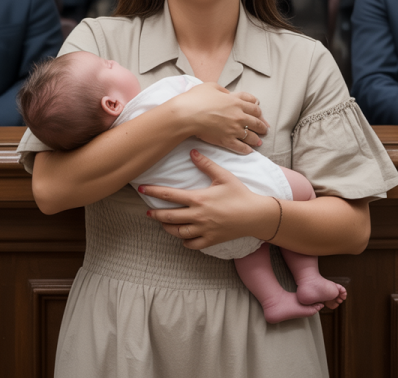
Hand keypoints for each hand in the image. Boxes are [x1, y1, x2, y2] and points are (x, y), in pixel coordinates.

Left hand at [141, 149, 275, 248]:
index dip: (153, 192)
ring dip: (168, 228)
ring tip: (163, 223)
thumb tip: (192, 152)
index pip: (170, 195)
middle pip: (169, 217)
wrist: (255, 215)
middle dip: (156, 214)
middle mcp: (198, 216)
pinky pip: (192, 244)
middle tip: (148, 212)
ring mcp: (204, 230)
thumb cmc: (239, 194)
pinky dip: (185, 241)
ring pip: (178, 232)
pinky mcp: (211, 240)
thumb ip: (206, 164)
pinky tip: (183, 236)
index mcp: (199, 199)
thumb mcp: (223, 176)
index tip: (142, 190)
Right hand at [171, 83, 268, 153]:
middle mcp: (238, 115)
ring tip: (258, 142)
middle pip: (256, 121)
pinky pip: (240, 147)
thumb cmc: (197, 98)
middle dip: (262, 125)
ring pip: (250, 135)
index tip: (259, 112)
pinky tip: (248, 151)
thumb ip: (223, 90)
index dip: (258, 109)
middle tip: (265, 129)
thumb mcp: (211, 86)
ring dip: (256, 139)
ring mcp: (234, 129)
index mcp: (236, 101)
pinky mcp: (227, 140)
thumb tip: (228, 94)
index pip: (253, 105)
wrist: (187, 114)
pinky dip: (246, 150)